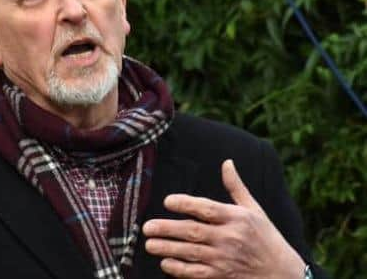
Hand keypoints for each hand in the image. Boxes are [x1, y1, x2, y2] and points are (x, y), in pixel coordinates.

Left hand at [142, 159, 305, 277]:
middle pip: (194, 231)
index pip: (207, 209)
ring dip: (168, 248)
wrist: (283, 274)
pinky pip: (197, 273)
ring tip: (149, 244)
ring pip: (191, 252)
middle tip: (147, 227)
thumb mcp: (255, 209)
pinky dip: (180, 270)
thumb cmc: (267, 238)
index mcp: (237, 218)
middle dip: (168, 229)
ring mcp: (225, 259)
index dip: (186, 204)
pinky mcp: (222, 276)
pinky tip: (165, 264)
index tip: (167, 201)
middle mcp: (230, 238)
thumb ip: (236, 187)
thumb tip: (227, 162)